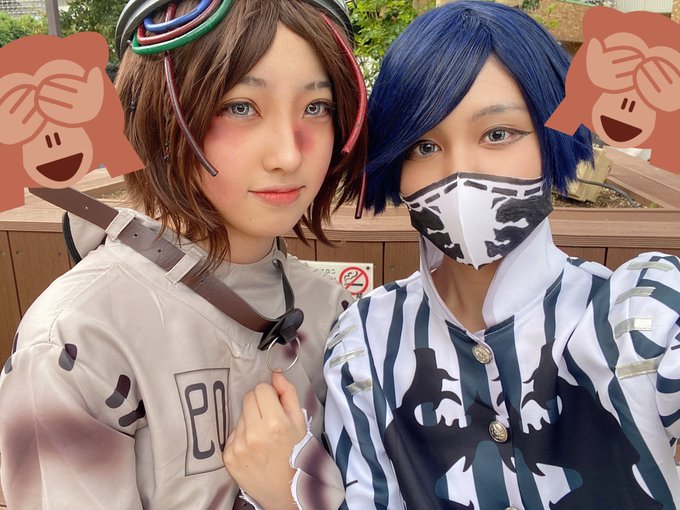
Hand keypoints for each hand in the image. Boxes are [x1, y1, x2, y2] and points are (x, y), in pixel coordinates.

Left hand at [224, 372, 306, 509]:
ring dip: (250, 421)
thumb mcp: (300, 423)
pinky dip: (242, 437)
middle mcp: (253, 433)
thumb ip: (288, 394)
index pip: (261, 389)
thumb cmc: (297, 455)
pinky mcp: (228, 457)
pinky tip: (254, 448)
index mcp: (274, 423)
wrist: (288, 492)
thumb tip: (275, 373)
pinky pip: (232, 433)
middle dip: (259, 405)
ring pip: (240, 415)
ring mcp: (238, 446)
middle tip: (269, 421)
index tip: (276, 406)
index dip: (270, 395)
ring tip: (263, 437)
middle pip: (248, 398)